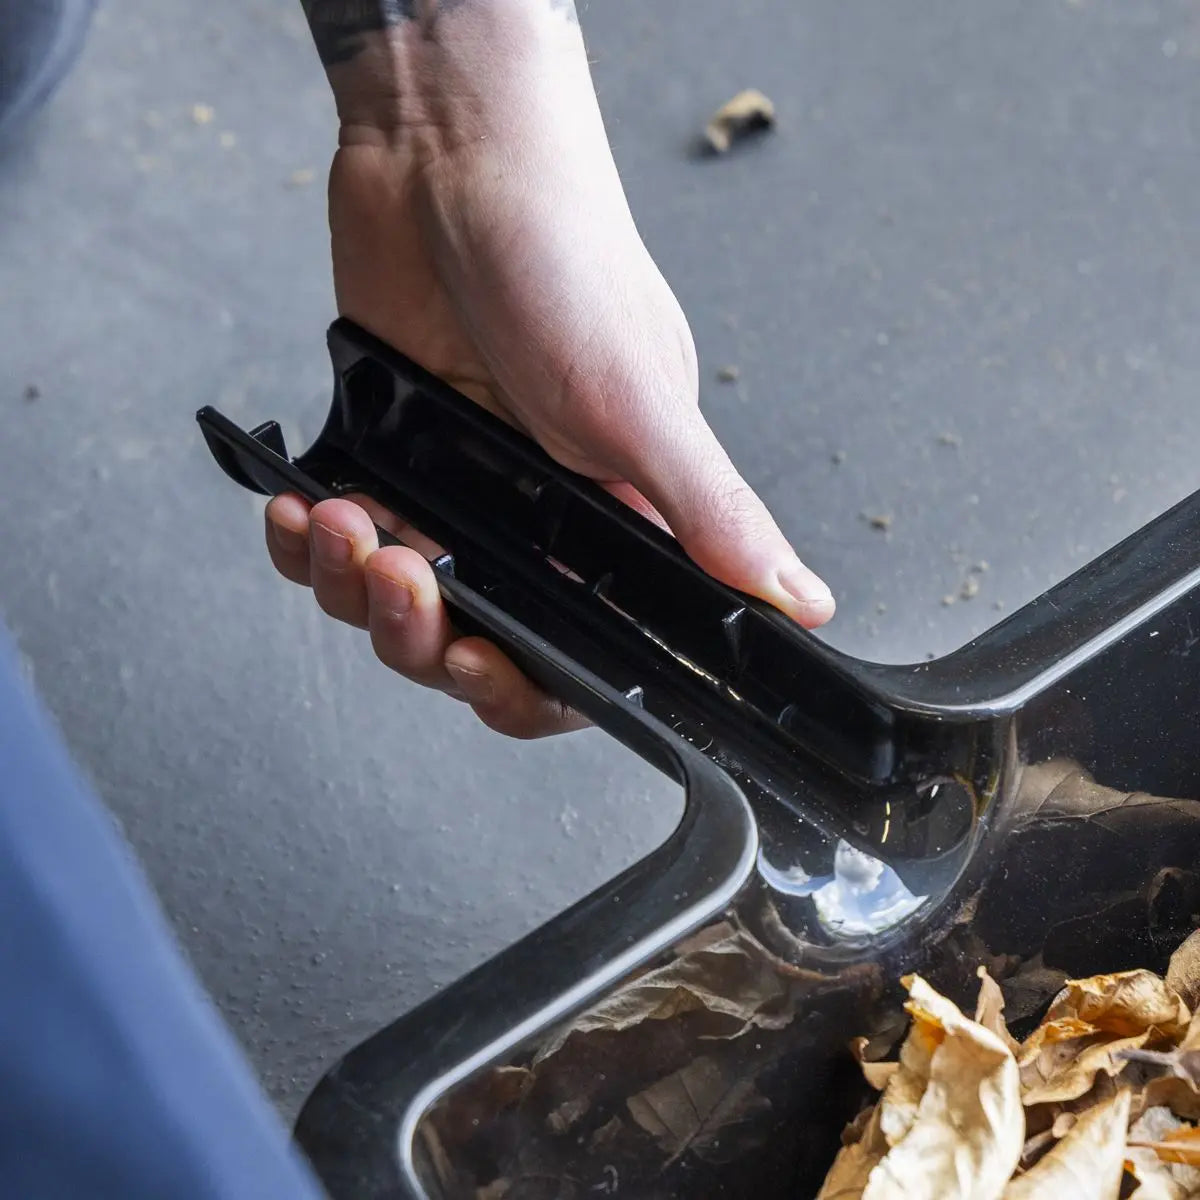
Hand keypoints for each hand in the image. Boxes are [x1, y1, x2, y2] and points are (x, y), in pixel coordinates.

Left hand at [269, 2, 833, 738]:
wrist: (452, 158)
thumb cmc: (561, 259)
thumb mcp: (640, 401)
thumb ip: (709, 513)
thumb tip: (797, 598)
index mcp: (613, 525)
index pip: (580, 653)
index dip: (525, 684)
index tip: (482, 664)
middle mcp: (537, 521)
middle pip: (472, 647)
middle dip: (423, 636)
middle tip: (406, 575)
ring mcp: (456, 493)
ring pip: (394, 607)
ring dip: (354, 588)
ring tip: (349, 524)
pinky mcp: (388, 458)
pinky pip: (336, 548)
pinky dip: (307, 545)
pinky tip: (307, 510)